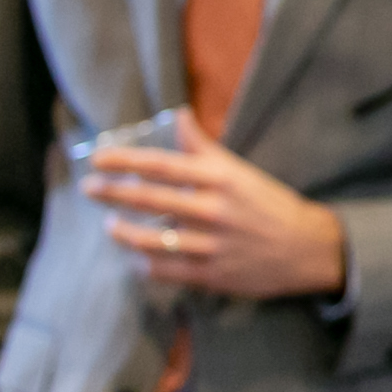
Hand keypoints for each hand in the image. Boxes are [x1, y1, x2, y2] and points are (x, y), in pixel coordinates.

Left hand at [79, 118, 347, 303]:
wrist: (303, 248)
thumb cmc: (268, 203)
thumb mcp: (240, 169)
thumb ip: (204, 147)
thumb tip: (179, 115)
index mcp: (221, 177)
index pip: (163, 165)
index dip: (126, 161)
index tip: (98, 157)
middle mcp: (212, 210)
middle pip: (151, 199)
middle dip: (113, 193)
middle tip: (88, 187)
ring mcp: (209, 246)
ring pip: (152, 239)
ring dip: (124, 232)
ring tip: (109, 226)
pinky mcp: (209, 276)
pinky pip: (166, 270)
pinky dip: (146, 264)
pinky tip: (138, 257)